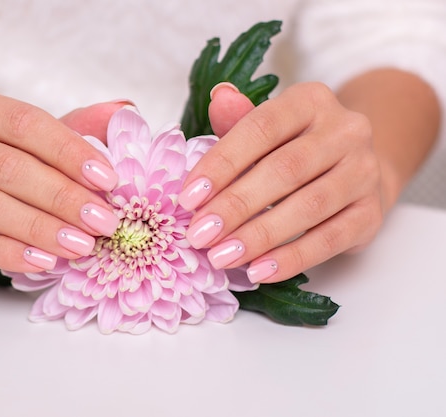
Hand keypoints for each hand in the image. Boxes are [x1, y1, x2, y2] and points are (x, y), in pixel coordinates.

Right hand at [0, 85, 126, 271]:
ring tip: (81, 246)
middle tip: (103, 222)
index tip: (109, 180)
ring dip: (41, 228)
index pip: (24, 123)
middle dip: (63, 197)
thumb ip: (73, 127)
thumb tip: (126, 111)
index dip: (70, 152)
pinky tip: (41, 262)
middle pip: (8, 166)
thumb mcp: (26, 140)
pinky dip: (6, 252)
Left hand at [179, 82, 382, 283]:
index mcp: (310, 101)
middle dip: (235, 205)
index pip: (261, 128)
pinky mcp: (372, 213)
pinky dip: (292, 258)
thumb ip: (239, 120)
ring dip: (259, 236)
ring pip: (309, 207)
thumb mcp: (267, 129)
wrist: (356, 170)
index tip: (188, 198)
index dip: (221, 164)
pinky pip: (331, 239)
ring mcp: (363, 172)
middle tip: (199, 234)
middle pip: (285, 170)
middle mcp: (345, 131)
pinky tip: (259, 271)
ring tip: (222, 257)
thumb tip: (218, 97)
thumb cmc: (294, 149)